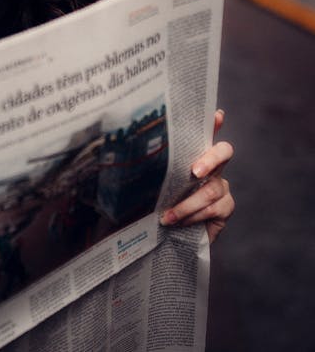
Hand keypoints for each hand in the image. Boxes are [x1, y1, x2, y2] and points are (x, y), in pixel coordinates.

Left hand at [160, 110, 234, 244]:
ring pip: (212, 189)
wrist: (165, 237)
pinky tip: (178, 222)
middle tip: (195, 171)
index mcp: (192, 156)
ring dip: (188, 204)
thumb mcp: (149, 184)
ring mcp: (221, 187)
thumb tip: (127, 148)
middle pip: (224, 152)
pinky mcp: (225, 208)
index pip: (205, 134)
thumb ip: (149, 169)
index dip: (213, 123)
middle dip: (210, 159)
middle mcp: (212, 168)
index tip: (217, 115)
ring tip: (167, 215)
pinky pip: (214, 209)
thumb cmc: (155, 205)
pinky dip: (193, 216)